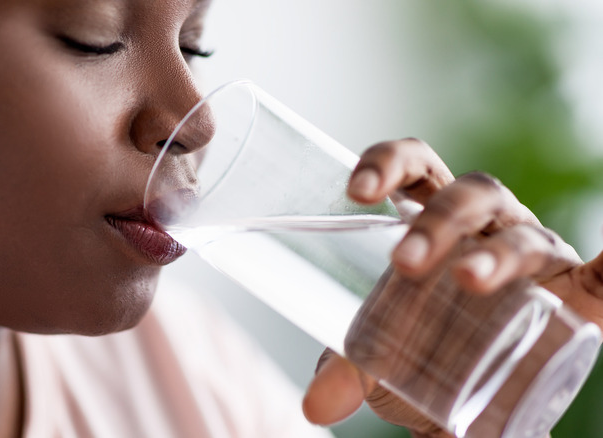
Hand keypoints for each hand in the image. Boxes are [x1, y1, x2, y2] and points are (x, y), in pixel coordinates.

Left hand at [303, 138, 598, 436]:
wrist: (477, 391)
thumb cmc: (425, 348)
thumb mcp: (382, 356)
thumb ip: (349, 370)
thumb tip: (316, 404)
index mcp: (435, 221)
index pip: (416, 170)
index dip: (388, 164)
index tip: (357, 191)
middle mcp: (486, 224)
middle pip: (469, 194)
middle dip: (436, 221)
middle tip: (403, 264)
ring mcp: (532, 252)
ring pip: (518, 233)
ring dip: (495, 253)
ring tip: (468, 280)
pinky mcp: (576, 292)